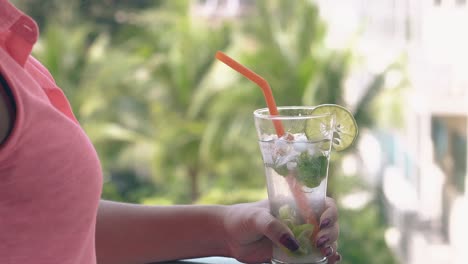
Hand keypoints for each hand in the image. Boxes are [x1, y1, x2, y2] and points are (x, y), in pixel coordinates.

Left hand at [222, 197, 340, 263]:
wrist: (228, 237)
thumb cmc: (242, 219)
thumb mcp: (256, 218)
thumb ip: (273, 227)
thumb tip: (294, 244)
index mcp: (295, 206)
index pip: (322, 205)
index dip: (329, 213)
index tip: (323, 223)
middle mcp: (301, 221)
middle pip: (328, 225)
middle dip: (330, 233)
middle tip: (320, 242)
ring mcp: (299, 238)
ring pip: (325, 242)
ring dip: (331, 248)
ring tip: (327, 254)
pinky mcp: (293, 255)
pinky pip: (314, 257)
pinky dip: (326, 259)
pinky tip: (332, 260)